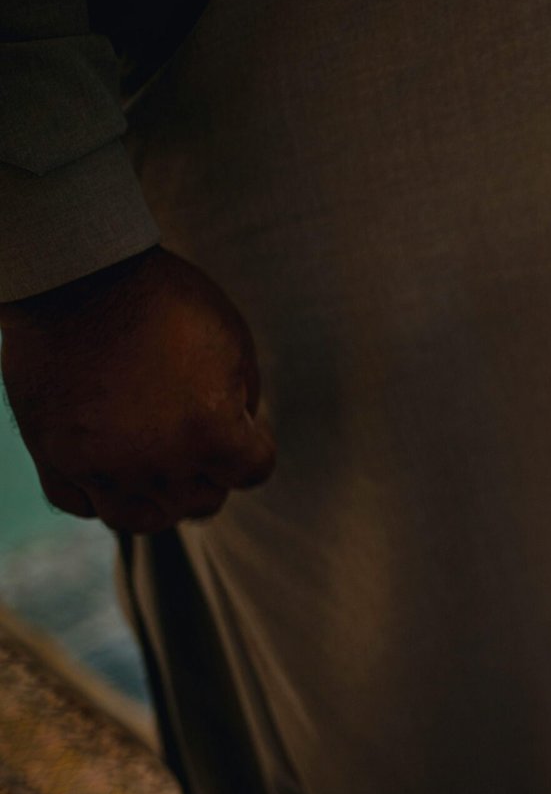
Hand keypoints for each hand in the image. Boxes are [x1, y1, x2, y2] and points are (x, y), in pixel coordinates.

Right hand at [0, 247, 275, 532]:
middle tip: (204, 441)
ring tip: (165, 466)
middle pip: (201, 502)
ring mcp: (98, 466)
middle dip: (213, 473)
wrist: (78, 275)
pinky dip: (103, 493)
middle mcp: (155, 463)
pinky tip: (116, 466)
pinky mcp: (52, 457)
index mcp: (209, 434)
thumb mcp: (234, 342)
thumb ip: (243, 400)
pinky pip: (82, 504)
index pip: (253, 472)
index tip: (246, 426)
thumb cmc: (166, 300)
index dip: (255, 446)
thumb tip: (241, 434)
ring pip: (142, 518)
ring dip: (162, 498)